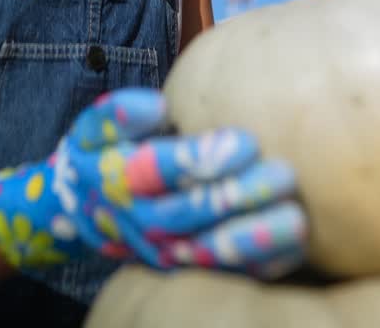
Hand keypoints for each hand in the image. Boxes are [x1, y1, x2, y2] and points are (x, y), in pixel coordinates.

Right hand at [0, 88, 306, 277]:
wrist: (82, 208)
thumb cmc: (101, 152)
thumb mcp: (95, 125)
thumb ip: (119, 112)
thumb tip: (157, 106)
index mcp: (120, 178)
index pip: (160, 170)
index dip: (202, 158)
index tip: (246, 141)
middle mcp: (142, 221)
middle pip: (192, 212)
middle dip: (239, 196)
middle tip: (284, 175)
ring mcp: (164, 250)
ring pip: (209, 250)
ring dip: (254, 238)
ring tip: (296, 221)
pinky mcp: (185, 269)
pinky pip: (223, 273)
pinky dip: (259, 265)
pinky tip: (293, 249)